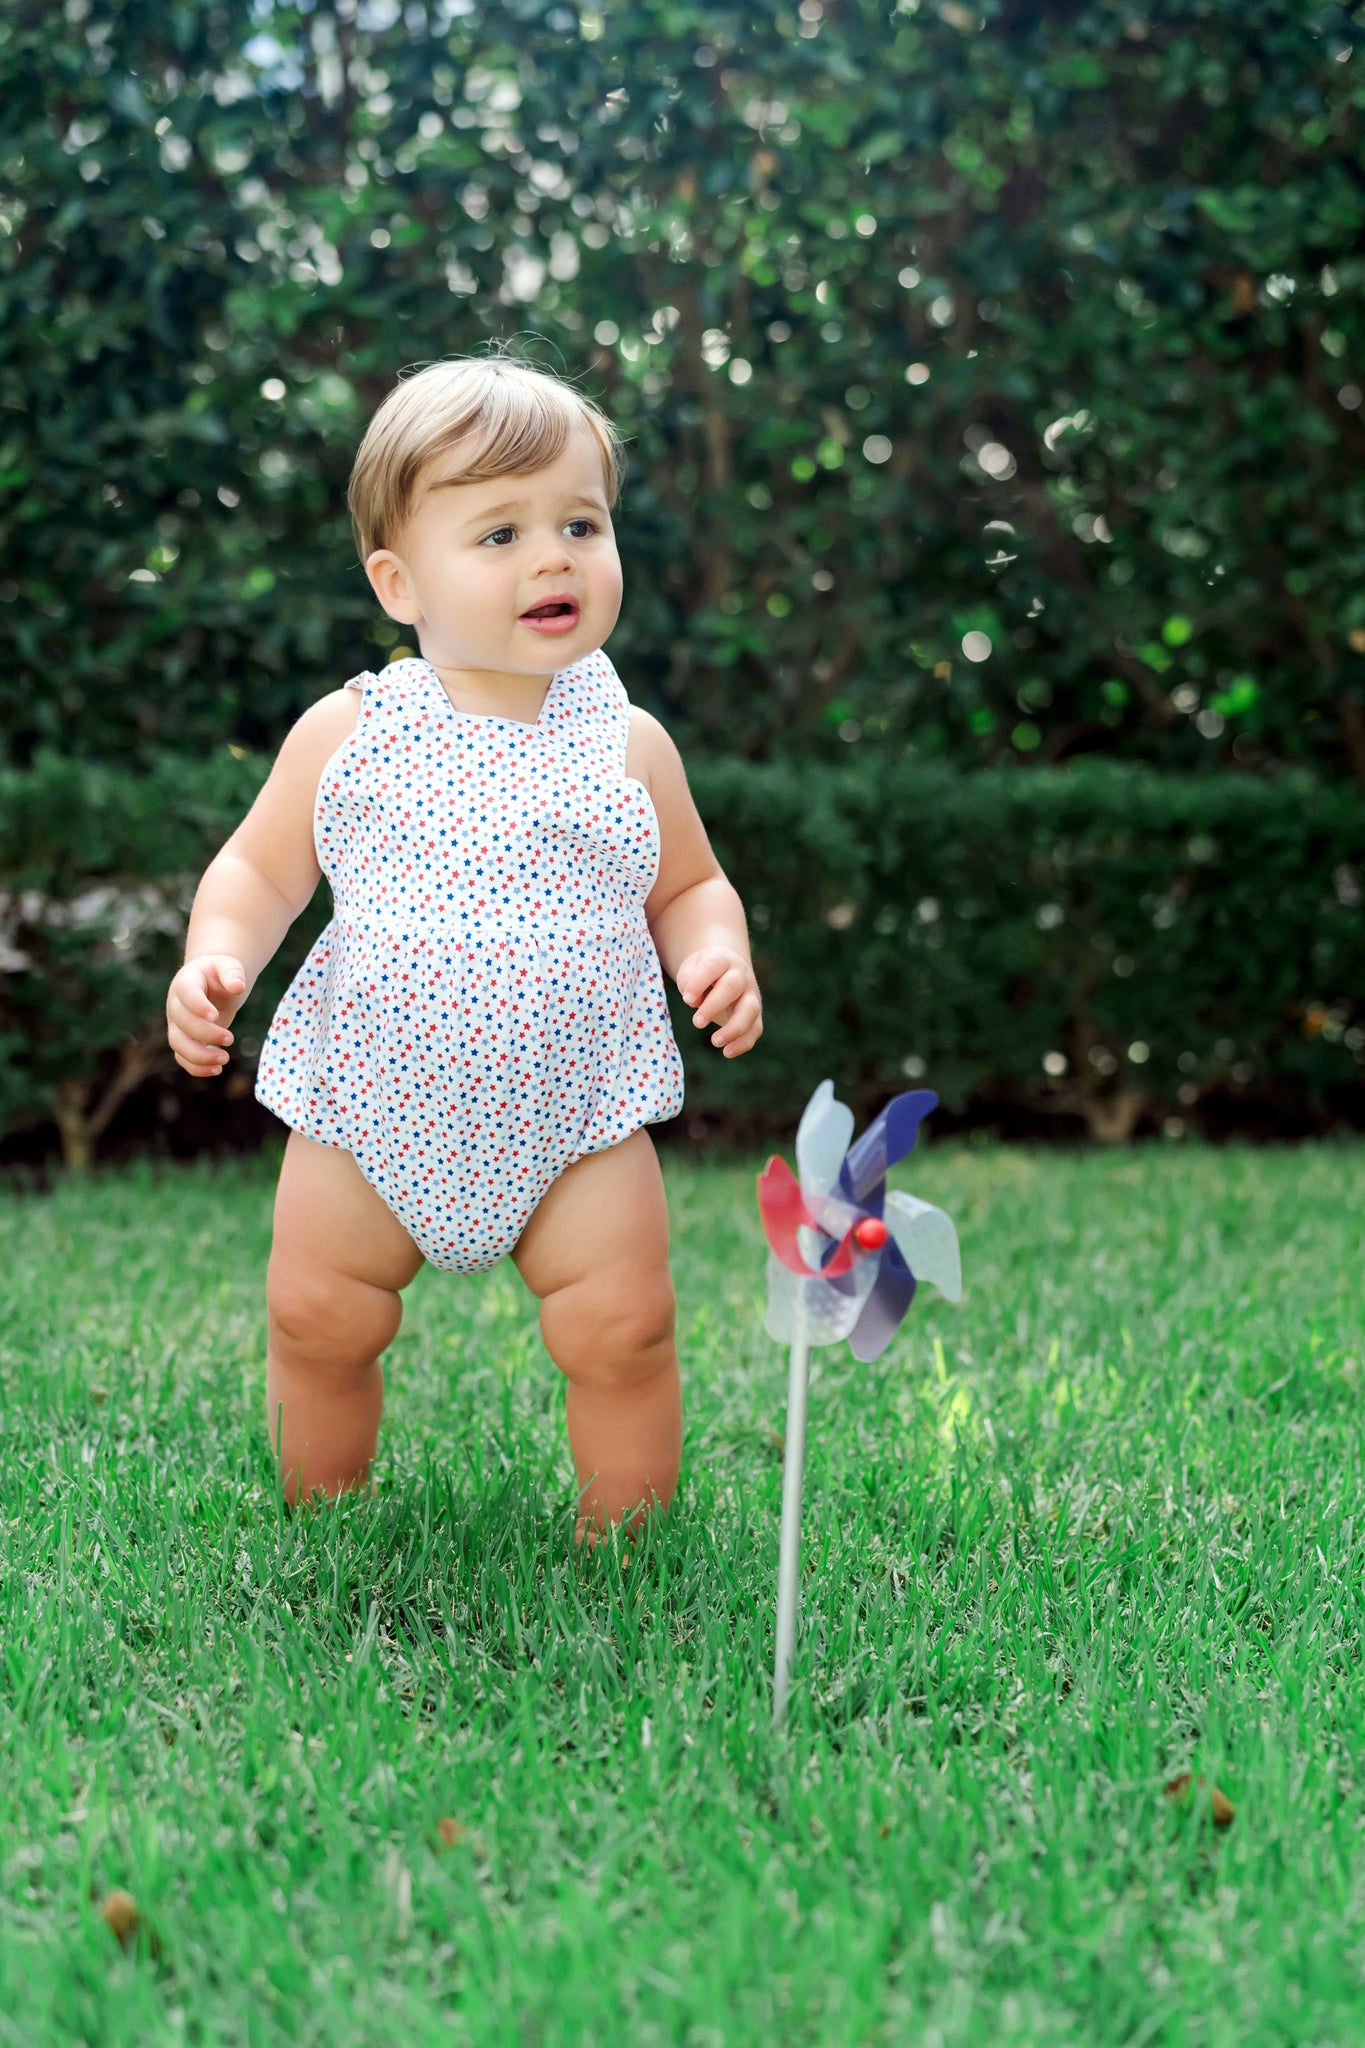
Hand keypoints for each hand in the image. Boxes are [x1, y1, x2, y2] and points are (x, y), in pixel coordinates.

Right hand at [166, 955, 247, 1077]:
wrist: (210, 984)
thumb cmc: (220, 974)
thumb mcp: (229, 966)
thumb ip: (232, 973)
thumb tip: (237, 986)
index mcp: (186, 981)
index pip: (186, 993)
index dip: (197, 1006)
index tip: (215, 1016)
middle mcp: (176, 1004)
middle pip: (182, 1022)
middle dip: (205, 1033)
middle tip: (230, 1039)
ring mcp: (176, 1024)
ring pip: (178, 1044)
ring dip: (199, 1056)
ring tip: (224, 1058)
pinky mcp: (183, 1039)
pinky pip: (182, 1057)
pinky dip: (197, 1068)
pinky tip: (217, 1069)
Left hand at [676, 948, 762, 1058]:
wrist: (724, 970)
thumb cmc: (701, 973)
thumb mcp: (690, 970)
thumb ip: (689, 981)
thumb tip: (695, 1001)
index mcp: (722, 959)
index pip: (712, 967)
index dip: (699, 983)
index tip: (686, 999)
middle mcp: (740, 975)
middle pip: (732, 987)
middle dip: (714, 1006)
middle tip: (696, 1022)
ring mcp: (751, 994)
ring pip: (750, 1010)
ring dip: (734, 1028)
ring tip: (714, 1042)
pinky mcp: (755, 1014)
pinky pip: (755, 1029)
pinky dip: (744, 1043)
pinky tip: (727, 1052)